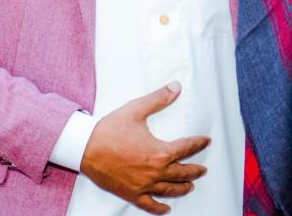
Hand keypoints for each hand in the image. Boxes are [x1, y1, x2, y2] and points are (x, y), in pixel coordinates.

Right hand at [80, 82, 209, 214]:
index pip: (186, 148)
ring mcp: (143, 185)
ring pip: (169, 190)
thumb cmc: (110, 129)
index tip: (206, 141)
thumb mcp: (136, 110)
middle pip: (181, 172)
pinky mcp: (131, 193)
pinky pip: (149, 205)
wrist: (85, 148)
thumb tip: (176, 87)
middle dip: (194, 170)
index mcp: (159, 152)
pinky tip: (166, 210)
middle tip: (203, 169)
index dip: (198, 144)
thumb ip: (158, 99)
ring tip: (191, 186)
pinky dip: (159, 209)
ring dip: (182, 188)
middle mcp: (155, 172)